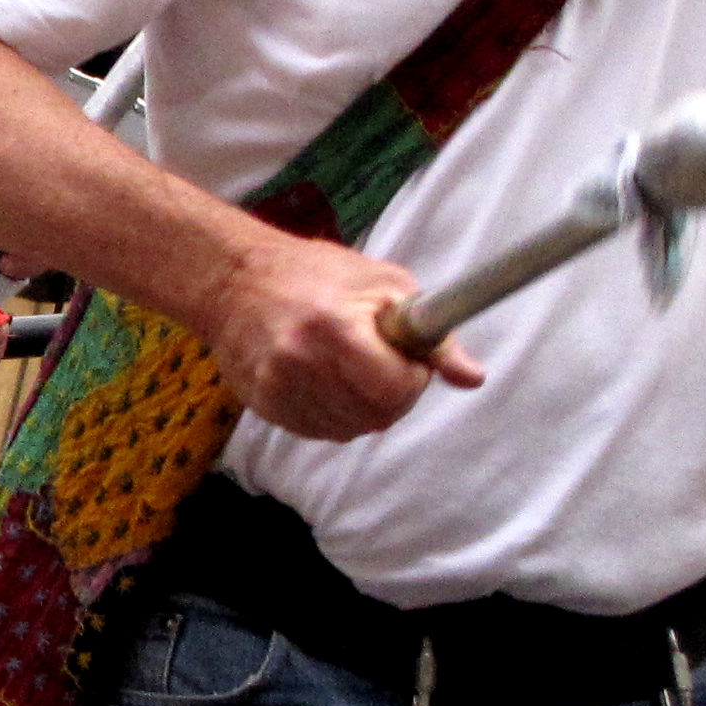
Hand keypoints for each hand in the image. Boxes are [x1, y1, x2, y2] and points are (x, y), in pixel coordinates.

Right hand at [199, 227, 481, 439]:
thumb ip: (432, 336)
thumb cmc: (315, 273)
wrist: (233, 280)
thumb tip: (472, 378)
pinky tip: (324, 380)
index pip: (394, 390)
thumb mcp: (384, 284)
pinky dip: (334, 413)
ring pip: (351, 430)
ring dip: (363, 407)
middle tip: (378, 362)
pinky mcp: (263, 405)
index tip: (403, 357)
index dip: (410, 378)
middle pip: (377, 416)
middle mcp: (300, 364)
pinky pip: (321, 432)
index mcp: (334, 328)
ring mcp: (277, 389)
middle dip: (391, 395)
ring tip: (348, 367)